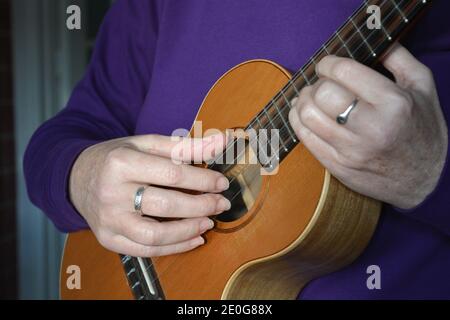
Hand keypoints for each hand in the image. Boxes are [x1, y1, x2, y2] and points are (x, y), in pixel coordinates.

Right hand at [69, 133, 230, 256]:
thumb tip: (221, 141)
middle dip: (202, 206)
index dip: (203, 180)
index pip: (172, 174)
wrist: (77, 178)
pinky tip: (193, 239)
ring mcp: (108, 220)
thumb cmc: (116, 158)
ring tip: (208, 223)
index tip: (221, 183)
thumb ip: (185, 145)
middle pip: (166, 205)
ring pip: (155, 235)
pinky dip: (174, 248)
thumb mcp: (146, 144)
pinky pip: (145, 250)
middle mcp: (112, 193)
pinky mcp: (108, 239)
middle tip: (220, 204)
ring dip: (189, 230)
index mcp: (121, 163)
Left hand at [289, 44, 447, 208]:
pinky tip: (301, 113)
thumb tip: (373, 38)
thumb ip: (399, 58)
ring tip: (309, 97)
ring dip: (301, 101)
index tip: (326, 64)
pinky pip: (304, 139)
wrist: (421, 181)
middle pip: (322, 94)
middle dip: (316, 83)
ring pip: (308, 116)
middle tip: (321, 83)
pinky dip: (296, 121)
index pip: (344, 72)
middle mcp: (372, 128)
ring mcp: (352, 151)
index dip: (327, 63)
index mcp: (394, 103)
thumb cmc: (422, 130)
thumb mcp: (422, 88)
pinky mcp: (338, 166)